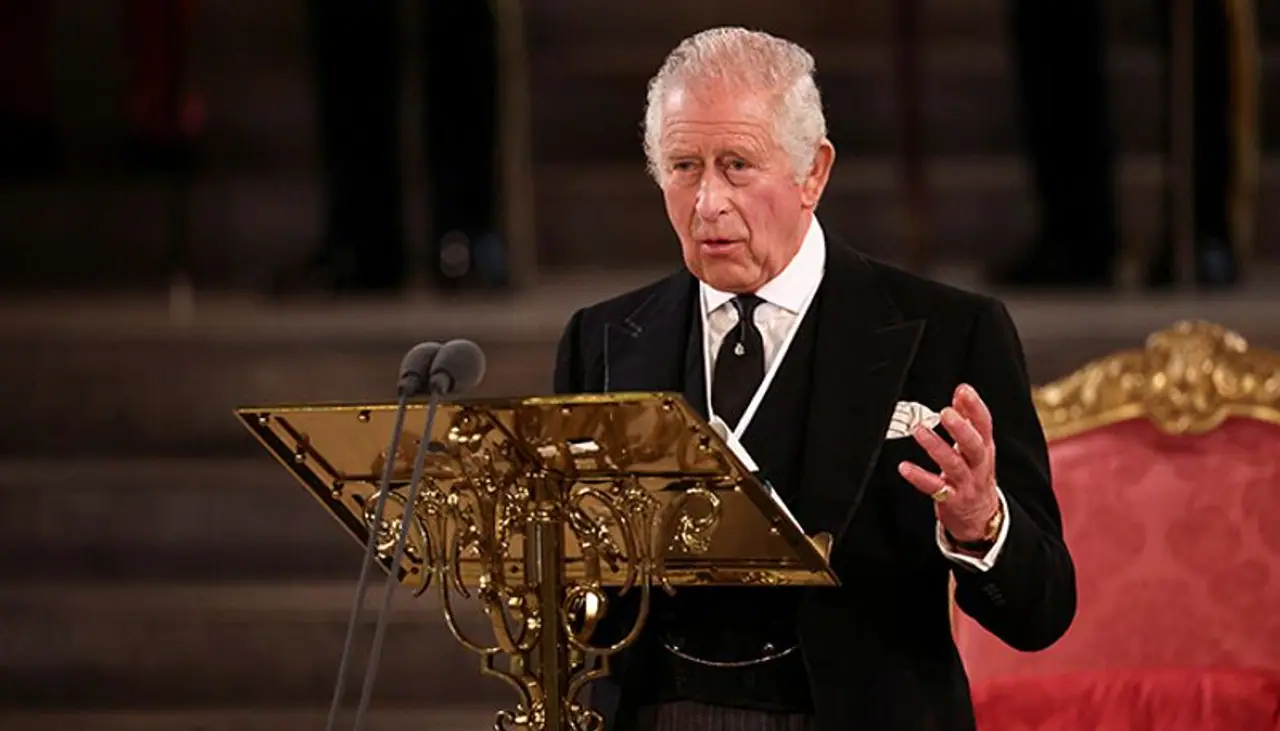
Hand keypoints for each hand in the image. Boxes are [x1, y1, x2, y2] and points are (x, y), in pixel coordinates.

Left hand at [897, 384, 999, 541]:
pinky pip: (935, 489)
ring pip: (954, 466)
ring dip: (936, 447)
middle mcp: (978, 465)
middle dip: (961, 429)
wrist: (981, 517)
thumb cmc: (974, 475)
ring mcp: (966, 484)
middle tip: (946, 412)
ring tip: (920, 431)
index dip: (975, 407)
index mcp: (985, 449)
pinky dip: (920, 477)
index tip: (963, 390)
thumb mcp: (976, 448)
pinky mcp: (952, 500)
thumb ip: (969, 421)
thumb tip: (962, 392)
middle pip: (974, 445)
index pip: (984, 425)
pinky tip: (904, 467)